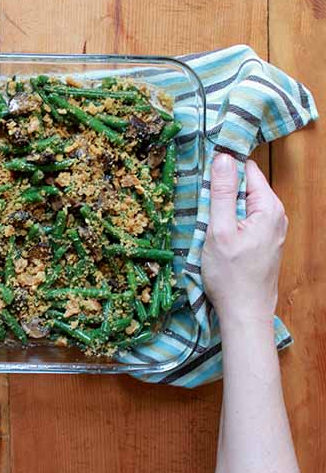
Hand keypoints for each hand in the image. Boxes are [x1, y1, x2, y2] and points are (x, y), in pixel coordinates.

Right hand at [201, 154, 287, 329]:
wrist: (244, 314)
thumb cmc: (231, 276)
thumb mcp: (220, 230)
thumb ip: (222, 192)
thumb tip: (223, 157)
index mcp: (269, 207)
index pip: (247, 169)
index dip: (223, 167)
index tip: (200, 170)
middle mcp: (275, 215)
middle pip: (244, 186)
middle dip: (220, 189)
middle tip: (197, 200)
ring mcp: (270, 229)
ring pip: (241, 204)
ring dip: (220, 207)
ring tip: (202, 219)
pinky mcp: (261, 242)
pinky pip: (242, 220)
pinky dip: (226, 221)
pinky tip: (212, 233)